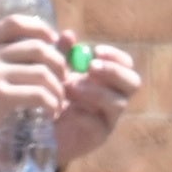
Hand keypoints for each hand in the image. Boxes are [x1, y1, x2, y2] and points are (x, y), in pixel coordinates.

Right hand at [0, 14, 70, 159]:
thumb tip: (26, 55)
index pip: (16, 22)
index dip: (41, 28)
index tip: (52, 43)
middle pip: (38, 47)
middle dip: (58, 63)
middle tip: (62, 79)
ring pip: (42, 71)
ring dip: (58, 88)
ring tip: (58, 101)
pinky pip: (38, 94)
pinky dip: (51, 103)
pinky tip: (50, 112)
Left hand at [47, 40, 145, 164]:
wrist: (39, 129)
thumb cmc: (53, 96)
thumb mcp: (57, 72)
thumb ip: (62, 54)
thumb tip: (68, 34)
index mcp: (109, 80)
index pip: (126, 65)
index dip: (115, 57)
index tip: (96, 51)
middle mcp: (115, 98)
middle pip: (132, 83)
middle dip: (113, 72)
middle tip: (91, 68)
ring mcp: (109, 119)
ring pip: (118, 103)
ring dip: (95, 91)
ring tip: (70, 87)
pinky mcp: (98, 137)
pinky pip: (98, 124)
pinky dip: (81, 114)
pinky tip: (64, 110)